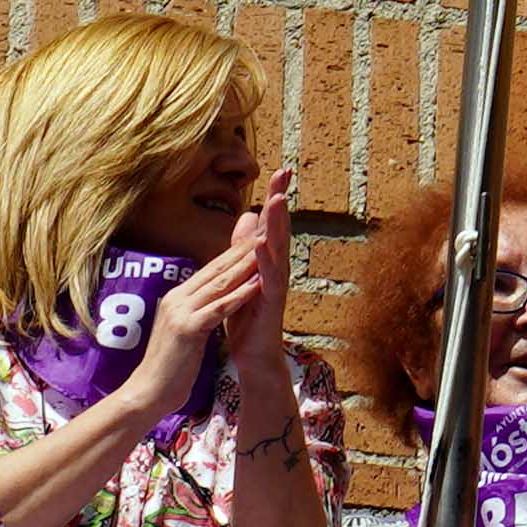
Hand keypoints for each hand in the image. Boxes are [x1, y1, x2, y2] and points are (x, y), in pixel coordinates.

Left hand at [171, 166, 299, 383]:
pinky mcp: (270, 306)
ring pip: (278, 250)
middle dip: (281, 200)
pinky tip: (261, 246)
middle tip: (284, 172)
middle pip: (279, 229)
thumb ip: (244, 247)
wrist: (253, 357)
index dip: (275, 196)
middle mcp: (275, 270)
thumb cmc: (248, 318)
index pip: (270, 224)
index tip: (279, 170)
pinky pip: (269, 281)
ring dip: (277, 226)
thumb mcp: (242, 275)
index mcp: (266, 261)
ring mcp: (275, 287)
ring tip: (276, 201)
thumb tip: (248, 215)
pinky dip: (265, 263)